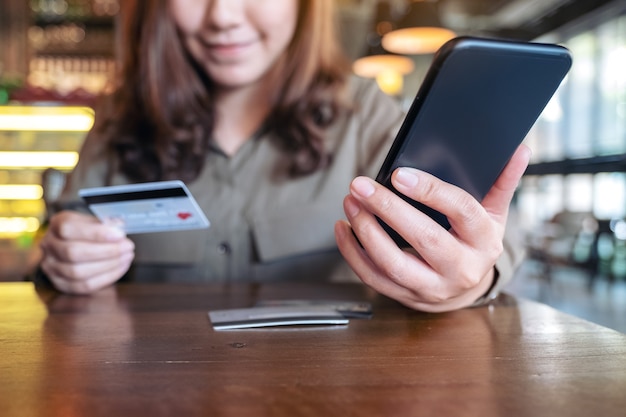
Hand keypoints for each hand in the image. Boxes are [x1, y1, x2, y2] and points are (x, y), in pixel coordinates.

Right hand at [39, 211, 134, 294]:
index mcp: (57, 223)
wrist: (74, 244)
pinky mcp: (60, 283)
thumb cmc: (88, 231)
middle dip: (106, 251)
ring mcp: (52, 266)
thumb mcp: (94, 220)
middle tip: (128, 247)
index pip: (69, 229)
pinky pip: (83, 286)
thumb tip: (119, 228)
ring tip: (126, 257)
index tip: (120, 234)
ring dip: (108, 266)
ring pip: (77, 272)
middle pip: (73, 252)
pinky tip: (120, 268)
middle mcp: (49, 245)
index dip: (96, 233)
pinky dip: (106, 278)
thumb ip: (105, 224)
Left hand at [335, 145, 530, 311]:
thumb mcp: (493, 214)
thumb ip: (501, 183)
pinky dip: (353, 254)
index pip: (461, 211)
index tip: (398, 174)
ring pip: (394, 264)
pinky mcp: (408, 297)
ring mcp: (433, 287)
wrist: (466, 289)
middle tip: (360, 186)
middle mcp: (462, 268)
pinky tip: (343, 228)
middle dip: (388, 210)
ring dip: (366, 233)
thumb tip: (520, 150)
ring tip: (350, 203)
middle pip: (424, 239)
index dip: (430, 191)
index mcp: (485, 241)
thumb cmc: (475, 242)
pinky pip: (375, 278)